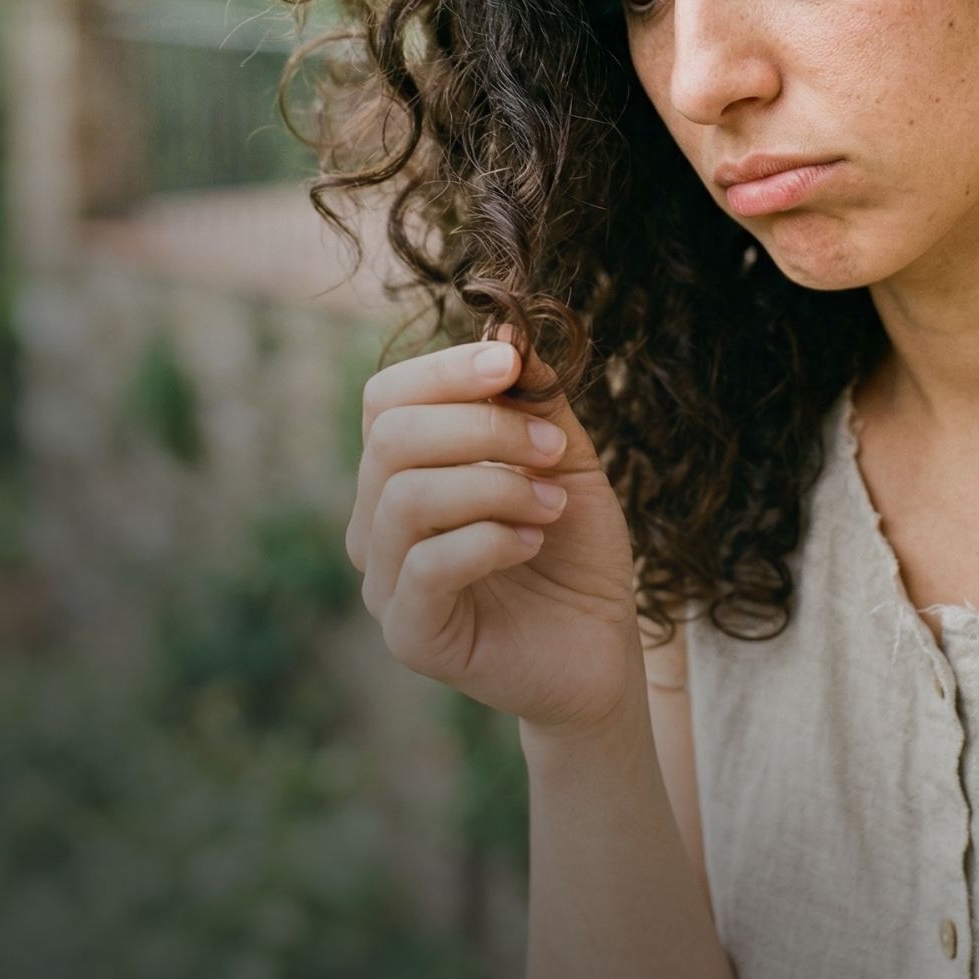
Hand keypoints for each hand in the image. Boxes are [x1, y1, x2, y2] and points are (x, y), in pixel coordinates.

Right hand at [345, 326, 642, 732]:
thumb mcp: (567, 460)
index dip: (444, 370)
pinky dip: (489, 540)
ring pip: (406, 497)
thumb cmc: (575, 553)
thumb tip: (504, 329)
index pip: (385, 399)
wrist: (601, 649)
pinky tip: (533, 542)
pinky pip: (427, 567)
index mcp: (401, 474)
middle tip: (555, 449)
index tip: (512, 363)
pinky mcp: (410, 635)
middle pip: (392, 438)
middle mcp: (377, 524)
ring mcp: (385, 582)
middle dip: (483, 426)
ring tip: (553, 505)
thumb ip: (535, 401)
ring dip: (496, 485)